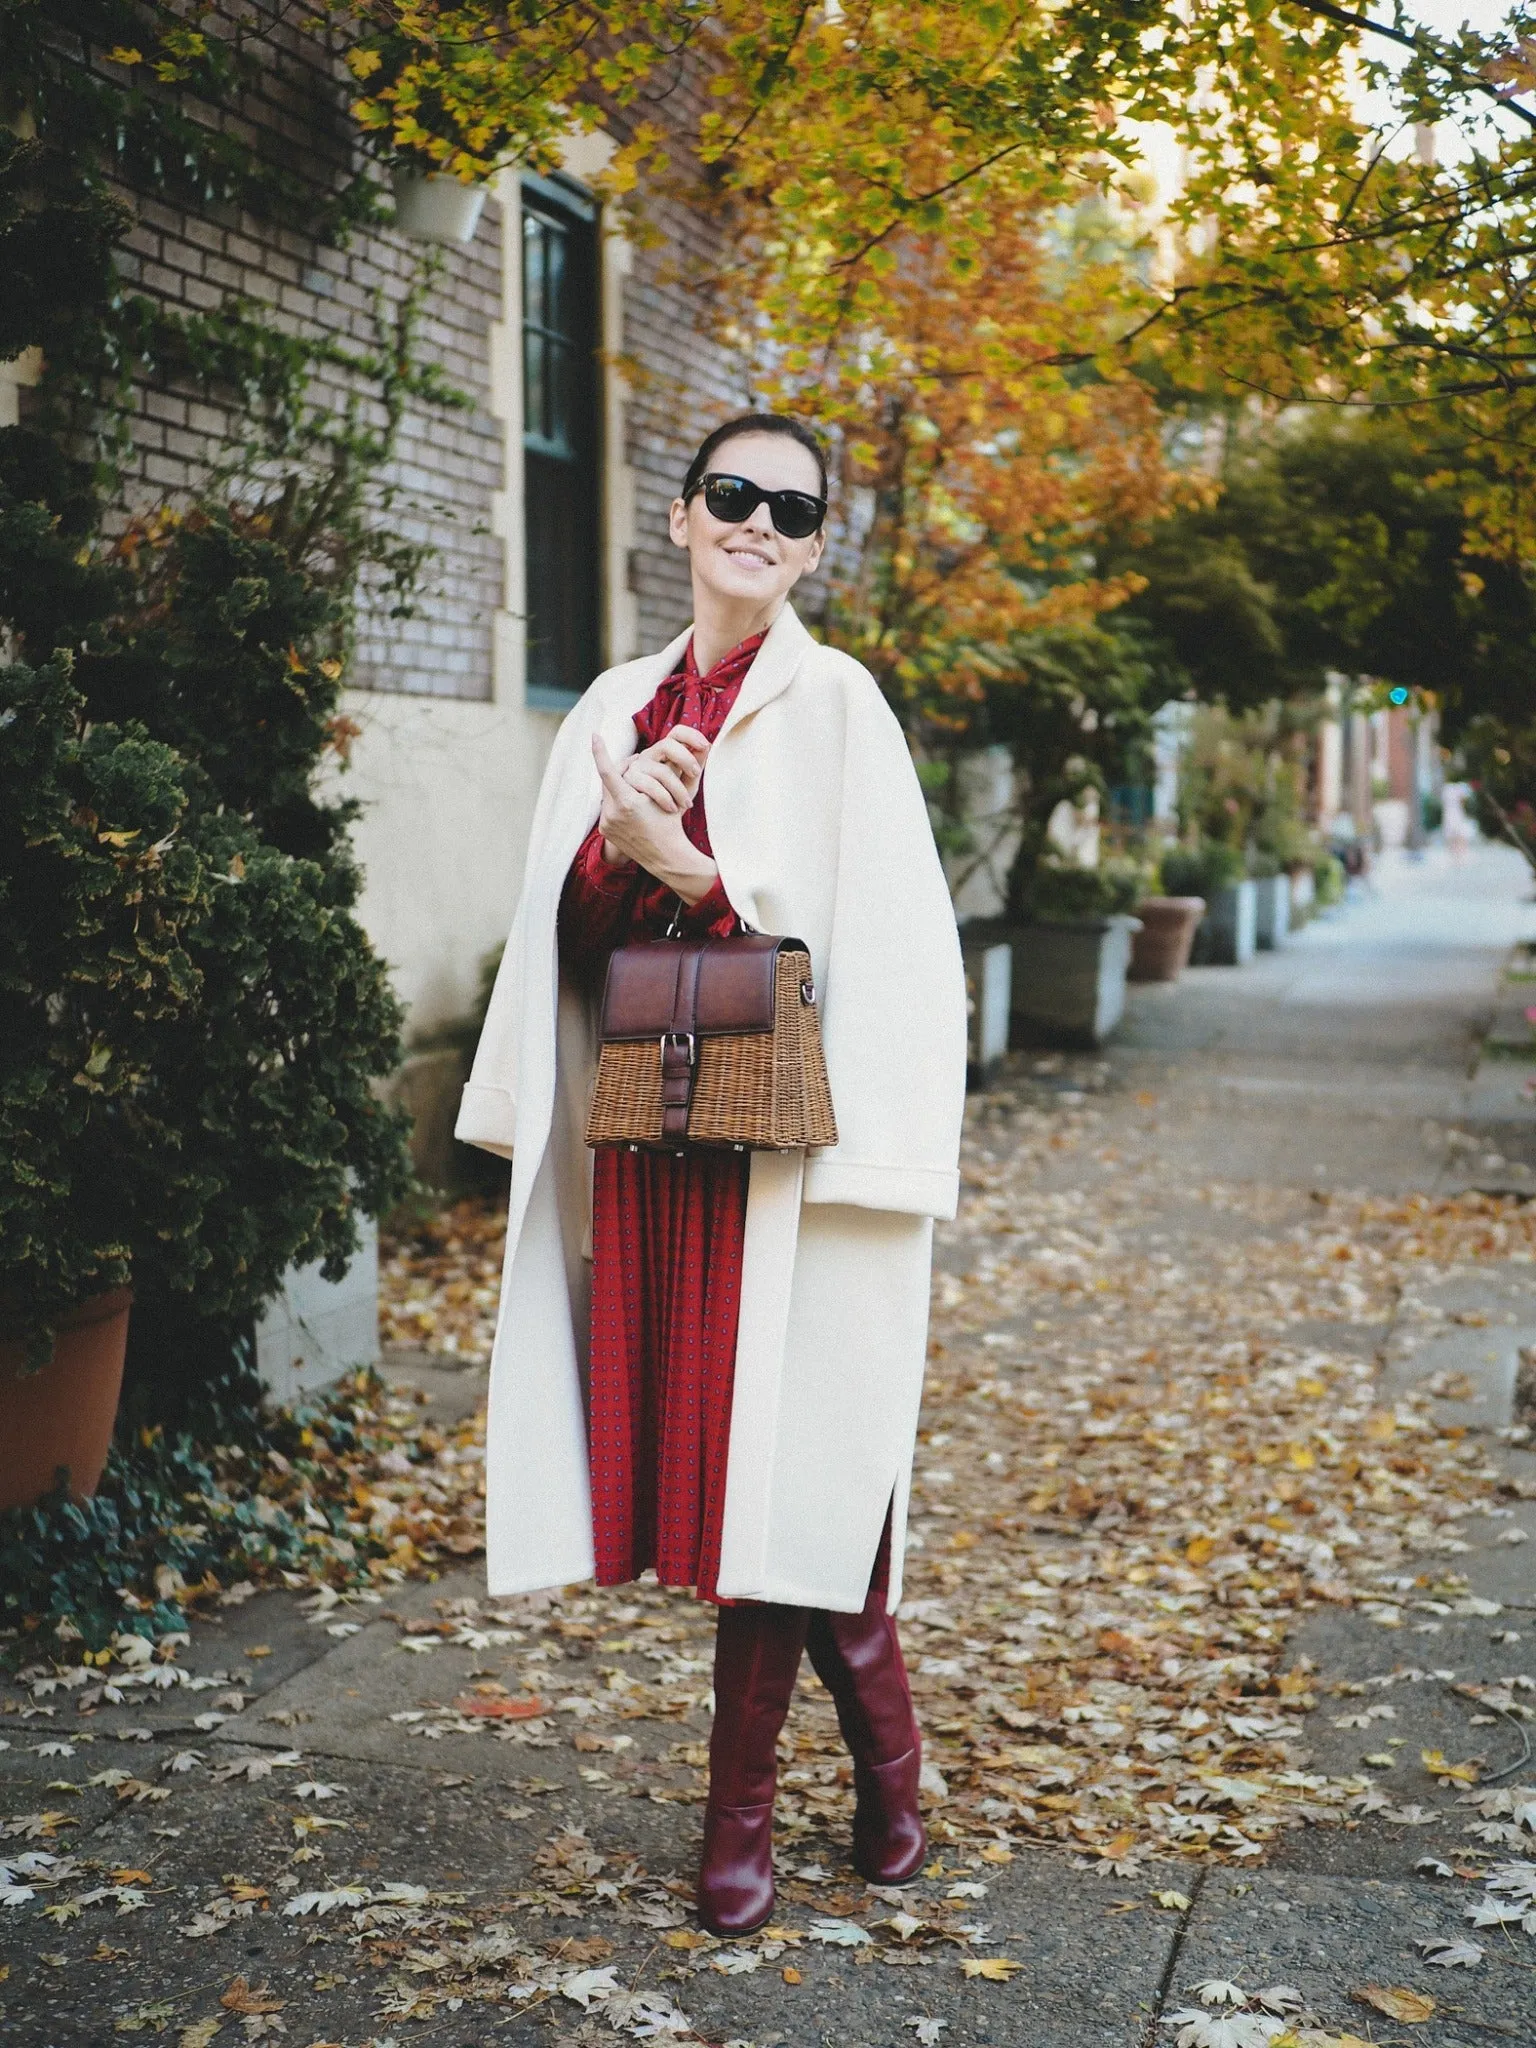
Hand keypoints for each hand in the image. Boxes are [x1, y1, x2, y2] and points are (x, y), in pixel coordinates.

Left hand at [592, 733, 719, 905]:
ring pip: (607, 792)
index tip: (595, 736)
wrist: (666, 858)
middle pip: (609, 779)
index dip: (600, 752)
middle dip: (619, 769)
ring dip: (619, 785)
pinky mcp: (605, 830)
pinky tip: (629, 800)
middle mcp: (612, 813)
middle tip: (631, 762)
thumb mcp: (675, 795)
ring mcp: (606, 822)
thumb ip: (678, 770)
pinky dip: (617, 800)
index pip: (607, 771)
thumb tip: (698, 746)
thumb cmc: (674, 824)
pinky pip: (607, 806)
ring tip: (633, 782)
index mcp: (628, 803)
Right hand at [621, 725, 708, 814]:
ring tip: (687, 804)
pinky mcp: (627, 780)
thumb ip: (696, 766)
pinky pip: (650, 785)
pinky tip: (672, 808)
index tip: (705, 746)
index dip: (691, 735)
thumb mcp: (688, 785)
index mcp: (665, 752)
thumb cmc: (672, 802)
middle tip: (696, 773)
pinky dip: (664, 797)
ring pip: (661, 770)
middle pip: (667, 745)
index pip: (677, 733)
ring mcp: (637, 766)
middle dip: (685, 759)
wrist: (652, 825)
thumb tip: (708, 746)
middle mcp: (649, 755)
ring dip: (679, 789)